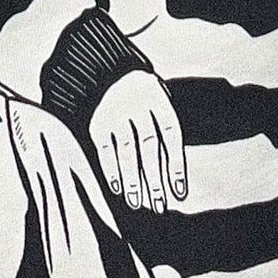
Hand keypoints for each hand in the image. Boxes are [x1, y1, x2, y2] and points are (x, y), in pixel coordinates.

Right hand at [89, 69, 187, 212]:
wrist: (106, 71)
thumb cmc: (142, 97)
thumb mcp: (158, 102)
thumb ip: (164, 131)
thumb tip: (174, 176)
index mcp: (158, 99)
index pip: (171, 135)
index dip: (176, 165)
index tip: (179, 194)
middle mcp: (138, 104)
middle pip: (149, 147)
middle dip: (155, 180)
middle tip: (159, 207)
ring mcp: (116, 112)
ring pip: (126, 150)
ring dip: (132, 179)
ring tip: (136, 204)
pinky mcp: (98, 121)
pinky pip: (105, 149)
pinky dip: (110, 170)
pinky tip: (117, 188)